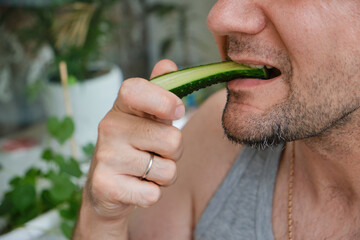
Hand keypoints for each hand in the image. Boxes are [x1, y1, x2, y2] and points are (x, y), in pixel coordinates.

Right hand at [84, 59, 184, 219]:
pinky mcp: (105, 186)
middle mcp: (109, 127)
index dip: (163, 100)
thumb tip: (168, 64)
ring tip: (145, 170)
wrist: (106, 189)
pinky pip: (153, 194)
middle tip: (156, 152)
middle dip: (174, 151)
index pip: (135, 89)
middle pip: (171, 139)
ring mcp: (105, 157)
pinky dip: (152, 194)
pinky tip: (136, 187)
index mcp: (121, 107)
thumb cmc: (135, 147)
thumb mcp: (147, 119)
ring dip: (164, 175)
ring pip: (166, 170)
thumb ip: (160, 93)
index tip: (178, 110)